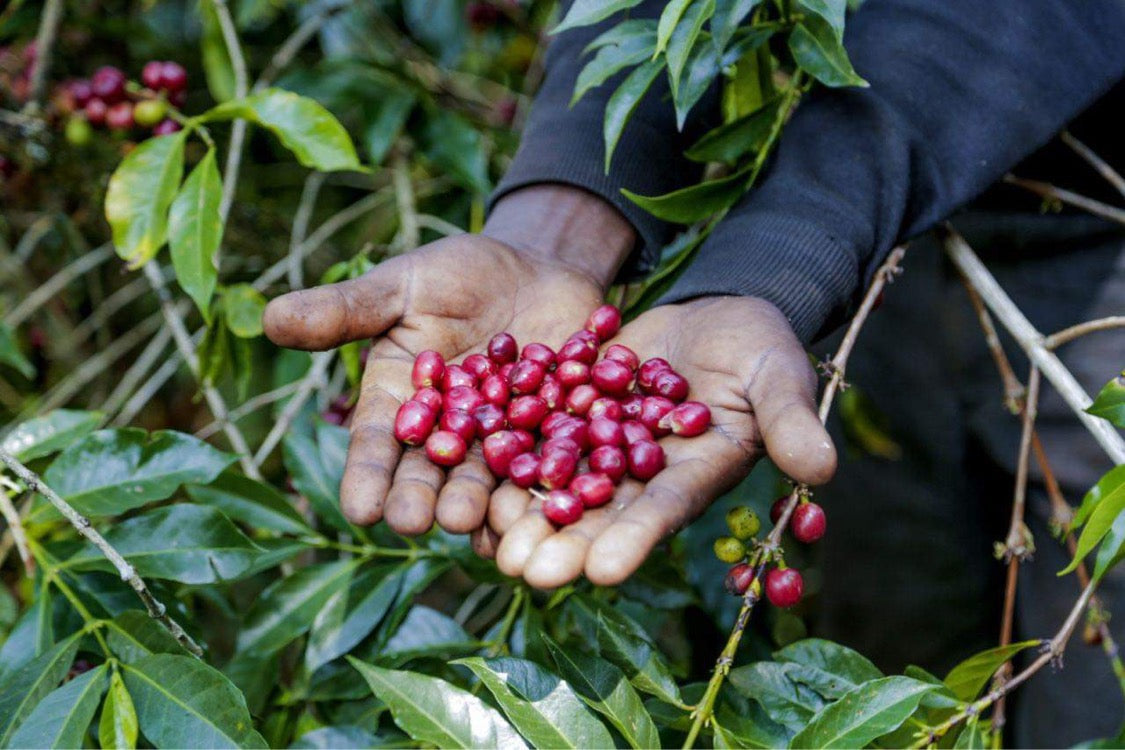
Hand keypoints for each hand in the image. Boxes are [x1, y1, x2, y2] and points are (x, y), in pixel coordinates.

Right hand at [263, 185, 634, 537]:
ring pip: (486, 476)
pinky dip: (545, 483)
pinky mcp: (555, 431)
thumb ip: (346, 310)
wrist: (539, 264)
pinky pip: (548, 462)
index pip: (378, 444)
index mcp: (401, 400)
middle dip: (419, 498)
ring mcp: (503, 435)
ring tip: (466, 522)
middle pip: (429, 471)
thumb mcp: (402, 285)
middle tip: (412, 524)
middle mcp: (448, 429)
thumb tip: (270, 317)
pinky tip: (540, 507)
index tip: (358, 509)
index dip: (367, 476)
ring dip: (476, 501)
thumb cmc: (459, 273)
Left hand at [486, 296, 837, 587]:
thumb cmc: (758, 346)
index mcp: (691, 474)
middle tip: (523, 570)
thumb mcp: (777, 376)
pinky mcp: (569, 409)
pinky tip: (465, 468)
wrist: (714, 309)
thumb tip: (825, 469)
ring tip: (483, 537)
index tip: (603, 572)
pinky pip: (531, 432)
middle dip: (562, 543)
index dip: (634, 541)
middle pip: (597, 514)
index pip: (662, 513)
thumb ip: (790, 420)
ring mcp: (600, 443)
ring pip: (555, 483)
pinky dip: (501, 451)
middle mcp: (639, 472)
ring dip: (521, 511)